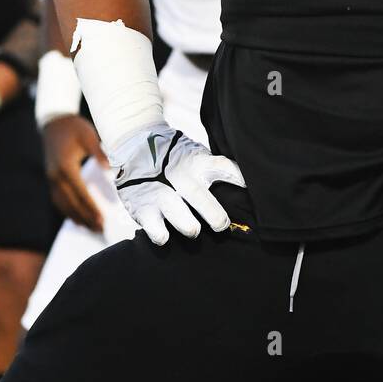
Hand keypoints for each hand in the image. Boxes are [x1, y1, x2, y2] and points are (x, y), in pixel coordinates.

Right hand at [42, 114, 108, 231]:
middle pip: (71, 203)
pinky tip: (77, 219)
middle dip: (86, 218)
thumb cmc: (74, 127)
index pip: (80, 193)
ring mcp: (51, 179)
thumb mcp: (89, 136)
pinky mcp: (51, 179)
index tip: (102, 220)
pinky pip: (58, 200)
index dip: (91, 208)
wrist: (53, 122)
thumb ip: (100, 154)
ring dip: (77, 218)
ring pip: (63, 205)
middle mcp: (55, 176)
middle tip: (101, 230)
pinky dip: (68, 211)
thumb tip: (113, 170)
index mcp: (66, 167)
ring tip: (92, 229)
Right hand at [109, 122, 245, 245]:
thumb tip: (247, 190)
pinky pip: (153, 225)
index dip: (236, 176)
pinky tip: (165, 236)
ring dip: (187, 224)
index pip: (221, 166)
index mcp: (198, 163)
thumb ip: (213, 171)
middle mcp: (181, 178)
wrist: (135, 145)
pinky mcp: (143, 208)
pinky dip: (160, 234)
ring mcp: (161, 193)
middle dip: (212, 212)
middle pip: (198, 195)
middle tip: (221, 225)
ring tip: (194, 231)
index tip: (248, 187)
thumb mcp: (196, 156)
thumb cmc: (177, 160)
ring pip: (175, 211)